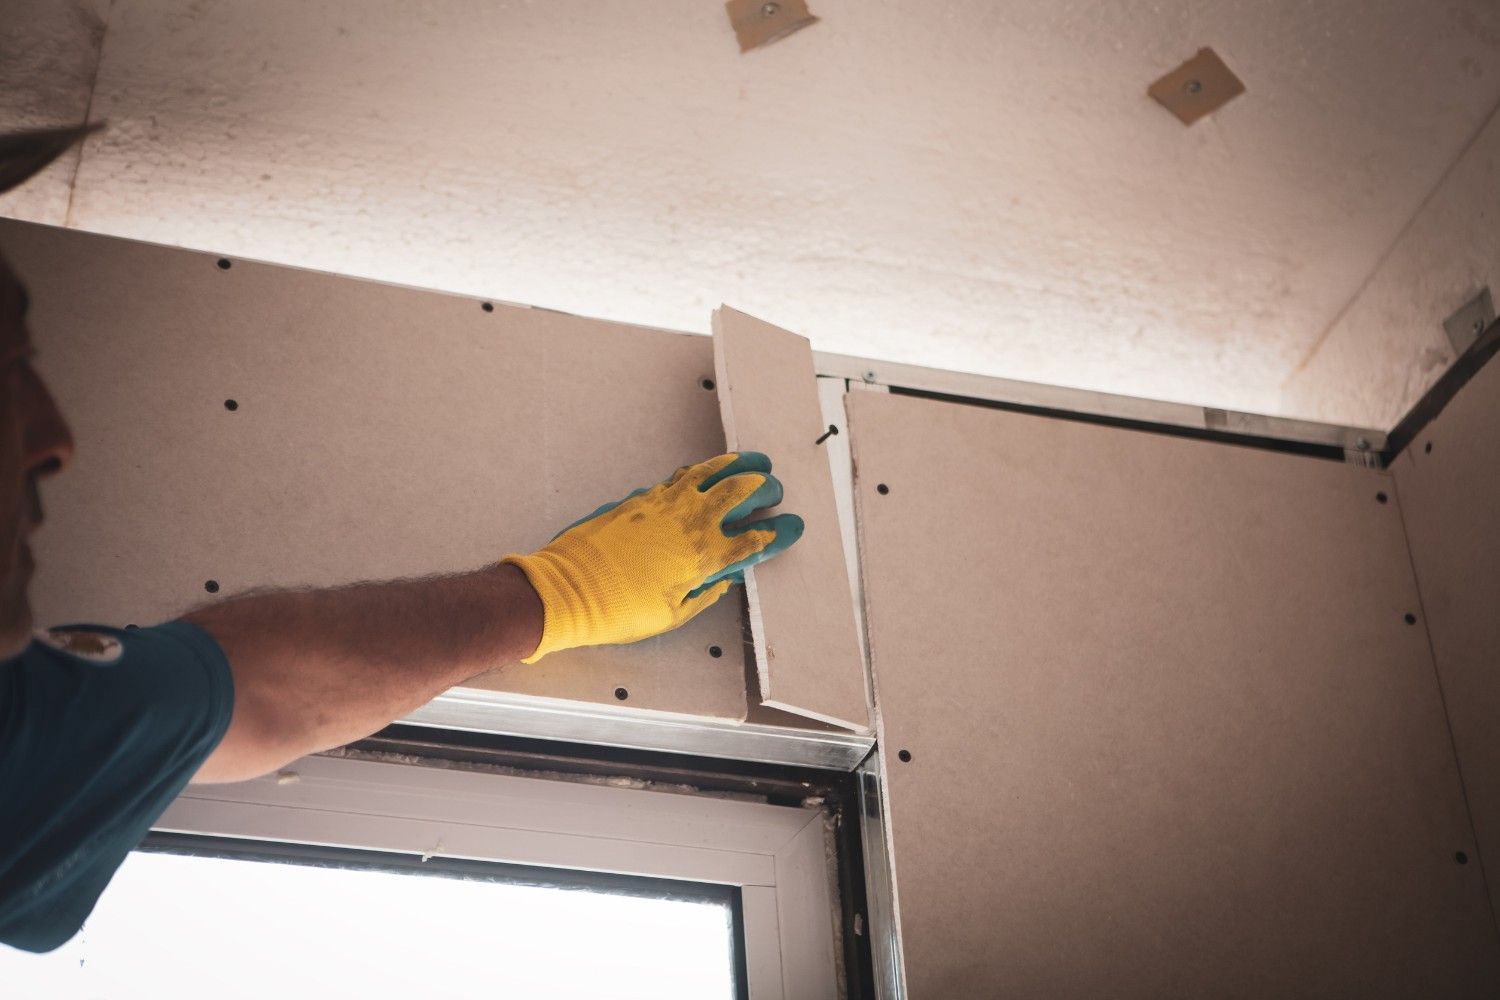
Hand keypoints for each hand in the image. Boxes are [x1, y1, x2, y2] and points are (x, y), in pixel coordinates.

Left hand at [503, 452, 802, 662]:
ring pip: (712, 473)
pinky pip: (682, 475)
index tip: (794, 527)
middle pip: (740, 493)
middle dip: (765, 488)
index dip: (778, 534)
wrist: (570, 589)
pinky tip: (708, 469)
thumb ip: (703, 593)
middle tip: (775, 488)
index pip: (755, 541)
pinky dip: (702, 470)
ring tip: (755, 460)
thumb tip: (721, 580)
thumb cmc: (620, 610)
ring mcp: (667, 504)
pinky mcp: (643, 497)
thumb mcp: (672, 614)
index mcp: (705, 559)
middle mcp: (692, 524)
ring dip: (738, 464)